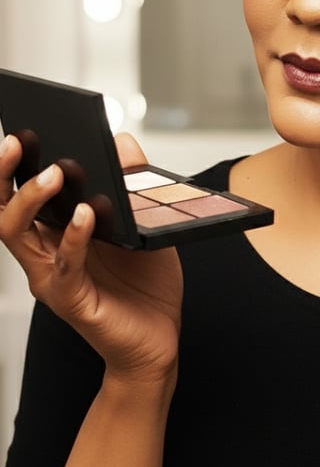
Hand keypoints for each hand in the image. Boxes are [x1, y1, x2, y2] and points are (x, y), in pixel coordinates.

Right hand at [0, 132, 182, 383]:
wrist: (157, 340)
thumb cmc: (145, 283)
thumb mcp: (144, 224)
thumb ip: (132, 184)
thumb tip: (121, 140)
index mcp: (56, 231)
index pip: (21, 192)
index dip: (14, 162)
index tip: (22, 127)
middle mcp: (44, 252)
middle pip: (3, 208)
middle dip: (3, 173)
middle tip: (17, 141)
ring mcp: (52, 276)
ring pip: (17, 235)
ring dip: (30, 201)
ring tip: (52, 175)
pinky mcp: (70, 298)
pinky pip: (63, 265)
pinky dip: (74, 236)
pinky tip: (88, 214)